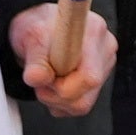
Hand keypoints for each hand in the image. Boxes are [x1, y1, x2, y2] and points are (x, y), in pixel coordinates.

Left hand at [11, 0, 111, 119]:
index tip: (44, 76)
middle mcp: (105, 49)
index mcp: (94, 33)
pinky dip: (59, 103)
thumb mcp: (30, 38)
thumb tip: (36, 78)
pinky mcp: (98, 82)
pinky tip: (52, 84)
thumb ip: (35, 60)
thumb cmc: (37, 27)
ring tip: (44, 79)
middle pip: (87, 92)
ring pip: (82, 103)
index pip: (89, 76)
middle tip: (38, 77)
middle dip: (55, 93)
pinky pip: (78, 106)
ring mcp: (104, 67)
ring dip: (55, 99)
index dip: (62, 85)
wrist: (38, 27)